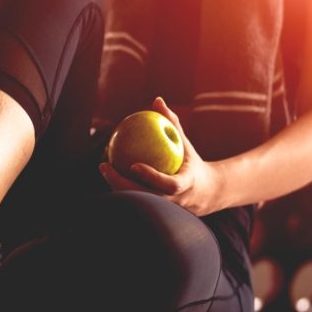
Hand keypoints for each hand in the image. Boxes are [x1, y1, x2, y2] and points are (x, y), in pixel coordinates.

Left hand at [98, 97, 225, 216]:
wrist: (206, 193)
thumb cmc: (191, 161)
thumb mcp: (185, 143)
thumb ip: (172, 123)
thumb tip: (157, 100)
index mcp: (185, 185)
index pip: (168, 184)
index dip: (151, 177)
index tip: (133, 165)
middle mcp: (174, 201)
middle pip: (146, 197)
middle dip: (122, 184)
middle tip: (105, 166)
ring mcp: (164, 209)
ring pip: (137, 202)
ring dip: (117, 187)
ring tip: (104, 169)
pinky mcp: (155, 211)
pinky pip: (135, 201)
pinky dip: (121, 189)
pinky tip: (109, 174)